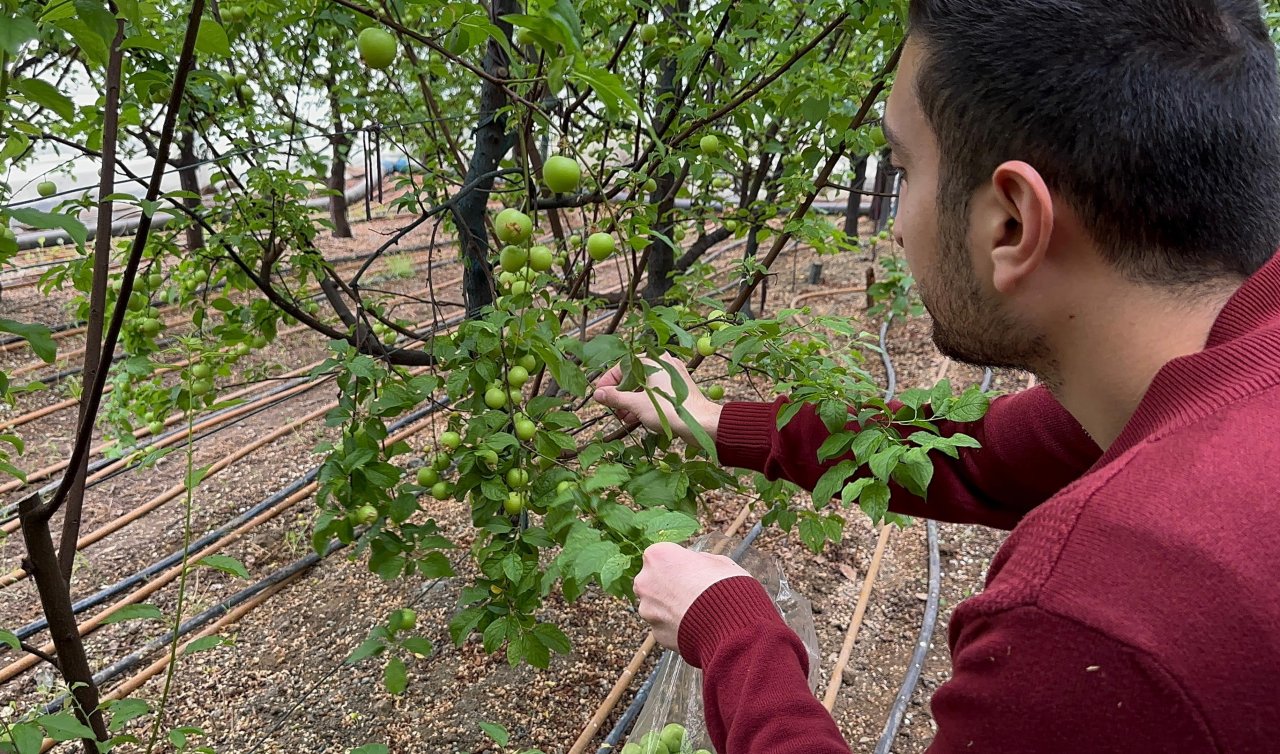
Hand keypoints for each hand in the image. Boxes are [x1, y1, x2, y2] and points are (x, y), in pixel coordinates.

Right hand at [592, 352, 722, 445]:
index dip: (608, 382)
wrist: (701, 423)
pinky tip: (637, 417)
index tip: (600, 395)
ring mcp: (672, 375)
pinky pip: (656, 391)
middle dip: (620, 394)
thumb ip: (615, 398)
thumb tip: (598, 394)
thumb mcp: (636, 404)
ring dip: (631, 400)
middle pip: (633, 376)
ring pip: (645, 385)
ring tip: (624, 417)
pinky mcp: (679, 387)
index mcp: (652, 361)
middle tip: (612, 409)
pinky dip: (645, 402)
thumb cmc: (669, 410)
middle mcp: (663, 363)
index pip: (622, 367)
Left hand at [634, 542, 750, 649]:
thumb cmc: (726, 586)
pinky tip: (697, 628)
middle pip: (654, 581)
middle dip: (670, 586)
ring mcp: (648, 610)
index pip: (661, 555)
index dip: (679, 563)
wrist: (730, 626)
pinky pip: (665, 627)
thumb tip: (695, 565)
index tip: (693, 570)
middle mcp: (645, 582)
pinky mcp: (656, 633)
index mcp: (657, 556)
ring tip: (698, 613)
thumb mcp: (718, 561)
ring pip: (657, 606)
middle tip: (694, 592)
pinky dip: (677, 627)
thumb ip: (698, 561)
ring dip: (672, 608)